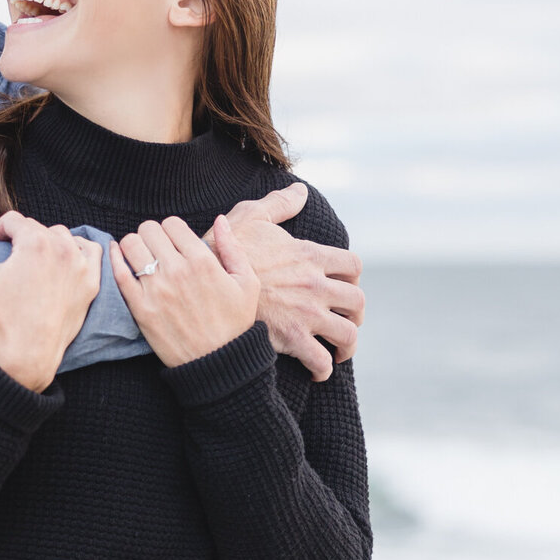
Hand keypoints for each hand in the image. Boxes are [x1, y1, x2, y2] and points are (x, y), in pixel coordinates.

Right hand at [0, 208, 101, 391]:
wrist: (28, 355)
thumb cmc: (0, 317)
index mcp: (35, 241)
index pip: (12, 220)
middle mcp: (62, 248)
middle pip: (36, 227)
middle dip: (19, 237)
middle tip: (6, 258)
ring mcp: (80, 266)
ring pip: (62, 236)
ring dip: (46, 242)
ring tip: (31, 260)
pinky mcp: (91, 284)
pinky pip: (91, 252)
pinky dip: (79, 249)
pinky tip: (65, 258)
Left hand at [110, 215, 258, 366]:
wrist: (218, 362)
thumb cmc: (235, 322)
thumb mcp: (247, 282)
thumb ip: (232, 247)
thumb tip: (220, 219)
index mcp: (202, 261)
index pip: (172, 223)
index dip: (172, 229)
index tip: (174, 242)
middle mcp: (177, 271)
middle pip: (149, 229)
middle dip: (152, 234)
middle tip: (157, 248)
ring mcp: (156, 289)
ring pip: (131, 244)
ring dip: (135, 245)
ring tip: (142, 255)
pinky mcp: (140, 307)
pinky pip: (119, 273)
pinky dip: (114, 258)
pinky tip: (117, 254)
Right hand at [215, 183, 363, 381]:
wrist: (202, 285)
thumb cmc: (223, 250)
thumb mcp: (251, 217)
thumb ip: (279, 204)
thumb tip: (300, 190)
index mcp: (309, 256)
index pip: (352, 266)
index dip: (352, 277)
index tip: (343, 285)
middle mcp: (315, 286)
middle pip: (356, 302)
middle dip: (354, 314)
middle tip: (344, 320)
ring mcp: (306, 314)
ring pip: (348, 334)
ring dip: (347, 345)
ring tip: (338, 350)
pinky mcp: (291, 339)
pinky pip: (321, 360)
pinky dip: (324, 368)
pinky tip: (316, 370)